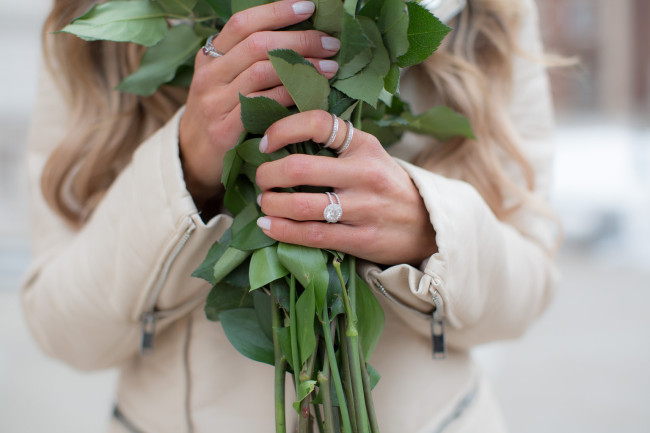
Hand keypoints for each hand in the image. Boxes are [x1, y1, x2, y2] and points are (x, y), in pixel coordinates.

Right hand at [179, 0, 340, 206]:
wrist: (192, 158)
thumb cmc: (220, 114)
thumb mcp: (226, 81)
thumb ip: (252, 60)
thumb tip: (301, 38)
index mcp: (210, 56)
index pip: (243, 23)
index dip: (276, 11)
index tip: (308, 6)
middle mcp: (209, 75)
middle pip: (257, 45)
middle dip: (300, 40)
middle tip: (331, 44)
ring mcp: (214, 102)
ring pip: (262, 73)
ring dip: (302, 68)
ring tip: (330, 68)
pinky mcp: (224, 130)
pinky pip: (262, 106)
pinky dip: (290, 97)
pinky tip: (312, 95)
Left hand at [255, 110, 437, 265]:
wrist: (428, 224)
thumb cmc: (386, 186)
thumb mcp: (371, 154)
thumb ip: (336, 145)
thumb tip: (281, 140)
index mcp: (365, 145)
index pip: (318, 123)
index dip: (282, 129)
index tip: (265, 142)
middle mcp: (365, 173)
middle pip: (300, 168)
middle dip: (267, 174)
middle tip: (261, 180)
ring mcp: (364, 208)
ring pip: (302, 205)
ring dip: (271, 204)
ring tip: (264, 204)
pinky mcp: (361, 238)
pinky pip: (312, 235)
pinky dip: (282, 231)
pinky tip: (269, 226)